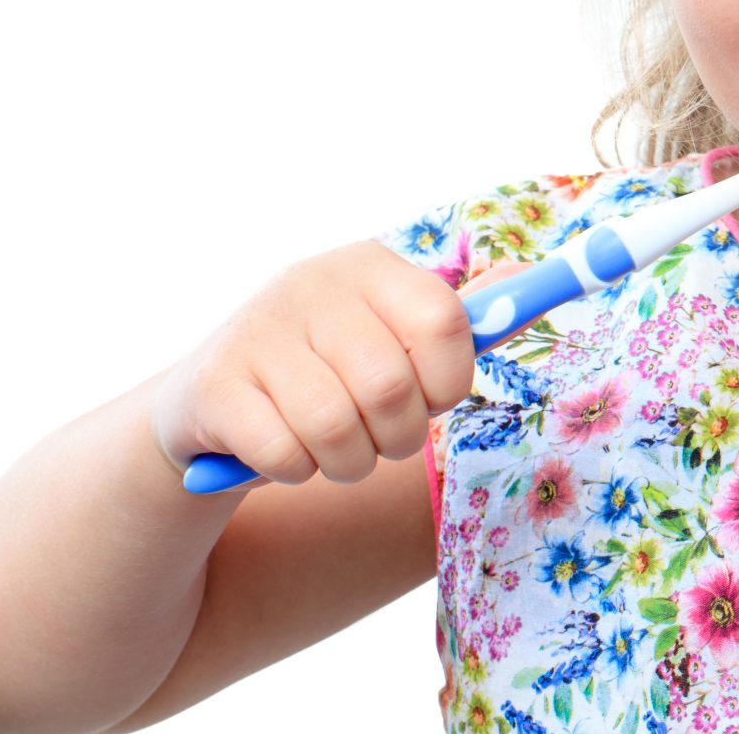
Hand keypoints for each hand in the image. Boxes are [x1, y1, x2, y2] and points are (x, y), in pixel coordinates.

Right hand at [152, 241, 525, 490]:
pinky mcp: (213, 386)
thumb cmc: (327, 373)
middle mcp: (310, 284)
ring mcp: (256, 331)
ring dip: (347, 463)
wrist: (211, 400)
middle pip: (391, 387)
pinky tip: (283, 451)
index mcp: (368, 266)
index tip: (427, 397)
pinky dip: (295, 473)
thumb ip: (456, 320)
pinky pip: (284, 456)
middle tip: (378, 437)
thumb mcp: (387, 332)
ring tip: (334, 450)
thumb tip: (527, 276)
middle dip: (397, 437)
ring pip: (336, 430)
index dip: (448, 381)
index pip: (445, 320)